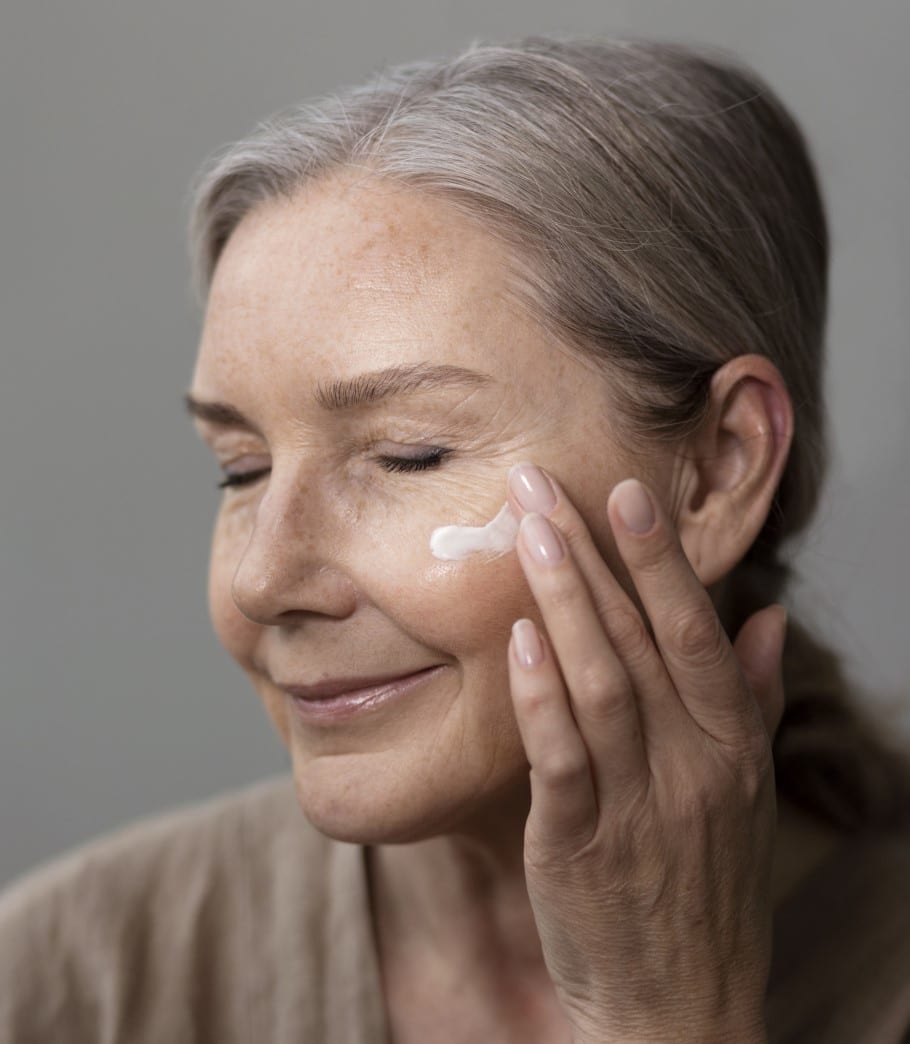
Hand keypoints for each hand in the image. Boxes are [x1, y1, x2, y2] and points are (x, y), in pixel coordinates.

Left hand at [505, 463, 785, 1043]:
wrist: (678, 1009)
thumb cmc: (706, 889)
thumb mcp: (748, 796)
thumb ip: (753, 701)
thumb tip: (767, 618)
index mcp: (732, 747)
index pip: (696, 634)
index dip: (661, 561)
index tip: (627, 493)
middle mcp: (693, 767)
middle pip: (638, 640)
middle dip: (589, 554)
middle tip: (542, 486)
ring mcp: (637, 806)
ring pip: (601, 682)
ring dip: (563, 601)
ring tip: (526, 532)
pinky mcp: (579, 846)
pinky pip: (561, 758)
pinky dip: (541, 695)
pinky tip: (519, 638)